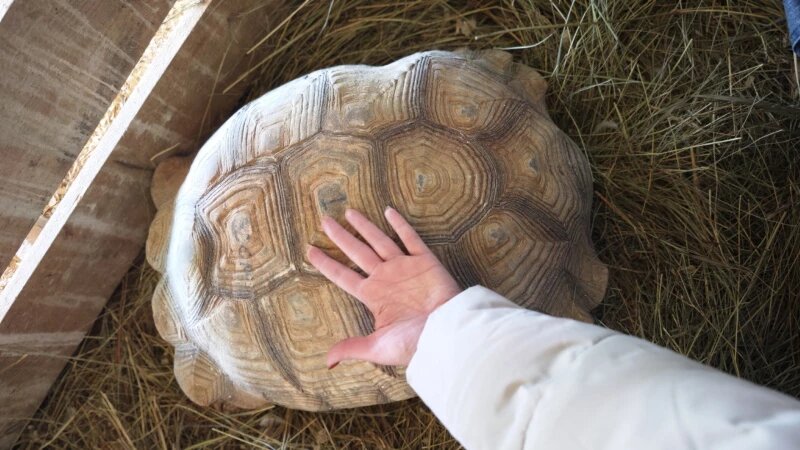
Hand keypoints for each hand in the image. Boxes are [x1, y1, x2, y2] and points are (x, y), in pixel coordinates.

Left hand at [306, 207, 461, 367]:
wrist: (448, 334)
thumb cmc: (414, 343)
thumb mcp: (378, 348)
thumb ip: (352, 348)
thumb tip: (327, 361)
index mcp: (373, 296)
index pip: (343, 275)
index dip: (326, 263)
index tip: (310, 250)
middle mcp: (386, 278)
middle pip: (357, 252)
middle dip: (341, 237)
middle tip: (324, 221)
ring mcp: (405, 268)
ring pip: (379, 241)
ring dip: (365, 226)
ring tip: (349, 212)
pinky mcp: (425, 261)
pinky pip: (410, 239)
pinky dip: (400, 225)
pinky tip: (388, 211)